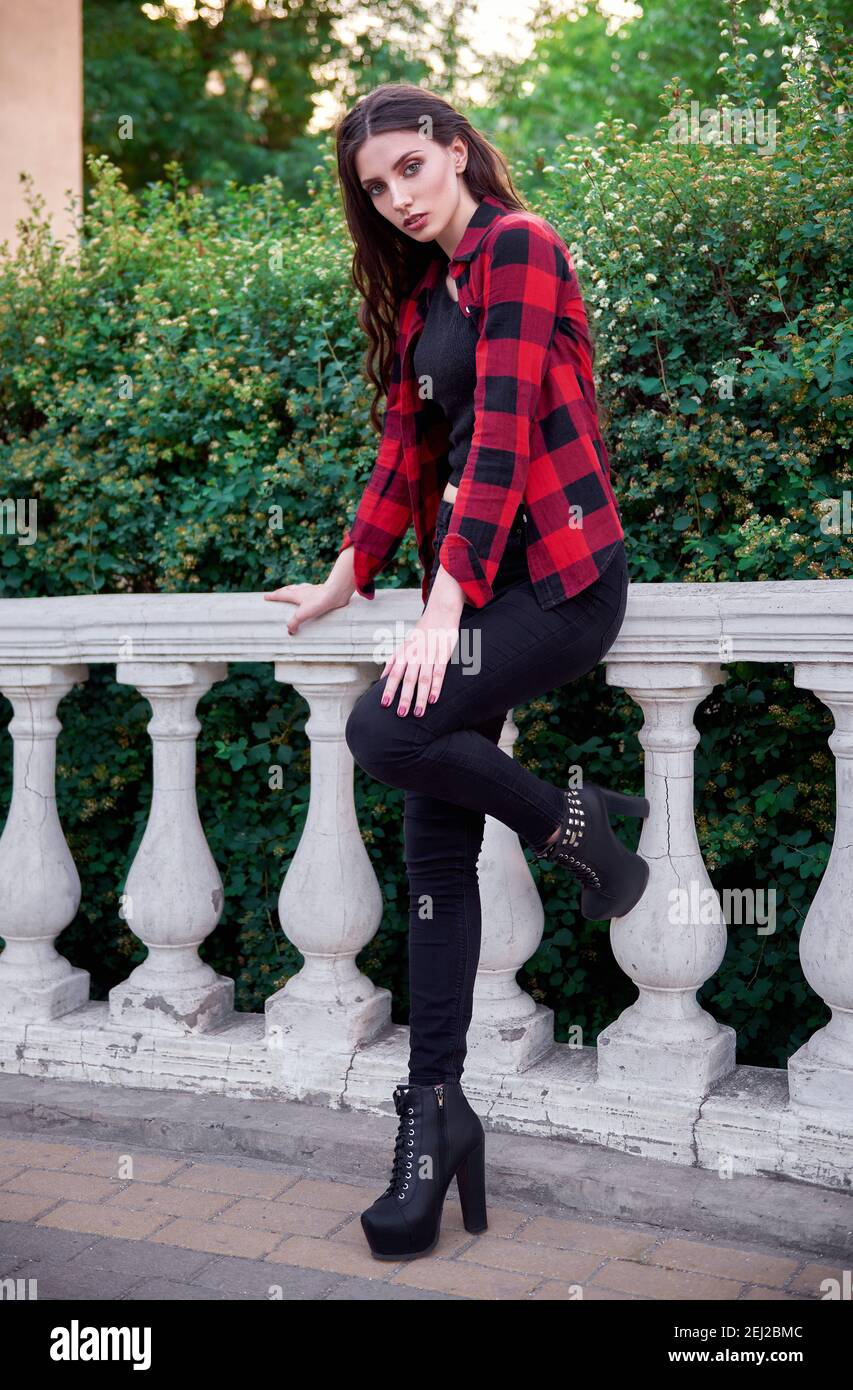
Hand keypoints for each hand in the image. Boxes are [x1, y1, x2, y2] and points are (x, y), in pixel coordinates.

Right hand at [265, 548, 355, 635]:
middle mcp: (302, 591)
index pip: (281, 595)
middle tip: (277, 593)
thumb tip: (290, 631)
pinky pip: (311, 592)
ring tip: (292, 593)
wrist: (336, 593)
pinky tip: (310, 596)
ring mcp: (312, 590)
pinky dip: (307, 593)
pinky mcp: (321, 593)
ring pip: (299, 589)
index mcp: (295, 594)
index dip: (273, 597)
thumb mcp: (302, 614)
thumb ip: (294, 623)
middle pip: (289, 589)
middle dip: (282, 592)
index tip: (265, 597)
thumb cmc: (319, 601)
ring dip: (294, 590)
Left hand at [380, 597, 461, 715]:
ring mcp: (429, 654)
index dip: (389, 689)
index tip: (384, 704)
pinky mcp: (443, 654)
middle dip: (404, 697)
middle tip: (401, 714)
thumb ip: (393, 661)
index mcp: (404, 653)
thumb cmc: (421, 632)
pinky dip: (436, 686)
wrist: (440, 613)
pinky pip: (439, 673)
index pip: (394, 674)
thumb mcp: (404, 645)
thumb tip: (382, 678)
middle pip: (408, 679)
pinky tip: (433, 699)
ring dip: (419, 697)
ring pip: (423, 679)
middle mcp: (415, 654)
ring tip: (417, 713)